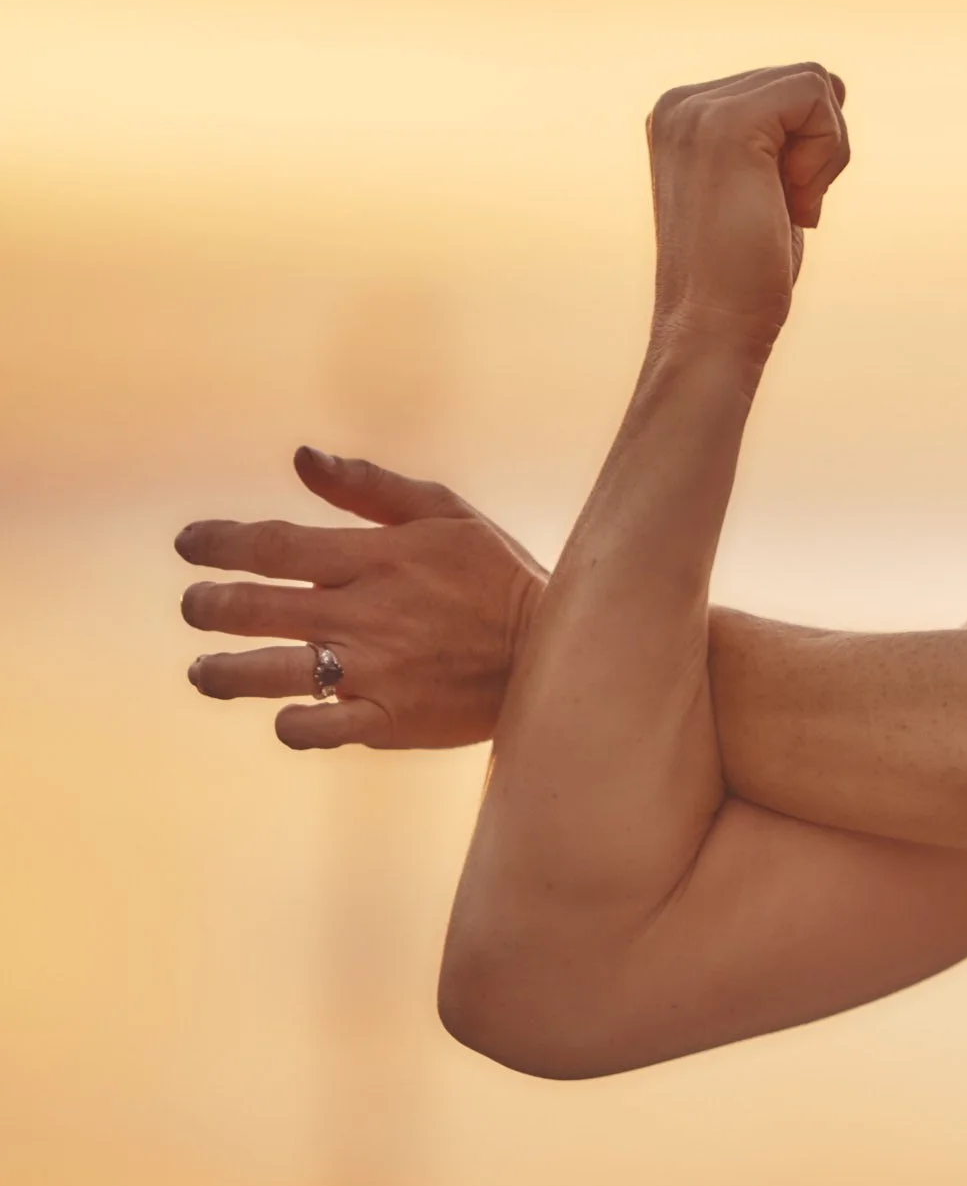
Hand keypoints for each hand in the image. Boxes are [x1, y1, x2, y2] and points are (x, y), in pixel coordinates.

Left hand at [177, 446, 547, 750]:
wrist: (556, 652)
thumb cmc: (498, 576)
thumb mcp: (446, 513)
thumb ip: (370, 487)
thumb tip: (300, 457)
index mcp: (377, 558)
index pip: (272, 545)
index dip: (218, 543)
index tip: (190, 546)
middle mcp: (366, 614)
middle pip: (254, 609)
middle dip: (207, 607)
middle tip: (196, 607)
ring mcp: (376, 671)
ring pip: (272, 673)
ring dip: (223, 672)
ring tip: (206, 671)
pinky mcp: (391, 719)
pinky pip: (319, 728)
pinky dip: (290, 723)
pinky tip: (283, 714)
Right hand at [645, 62, 850, 343]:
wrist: (713, 326)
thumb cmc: (746, 275)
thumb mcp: (766, 186)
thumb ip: (785, 134)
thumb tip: (834, 85)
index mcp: (684, 115)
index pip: (787, 90)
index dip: (807, 152)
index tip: (774, 206)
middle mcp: (682, 103)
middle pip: (805, 83)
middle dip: (818, 152)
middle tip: (780, 210)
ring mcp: (697, 108)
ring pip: (815, 85)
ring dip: (824, 156)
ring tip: (783, 207)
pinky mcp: (726, 121)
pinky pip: (816, 94)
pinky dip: (827, 153)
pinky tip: (792, 201)